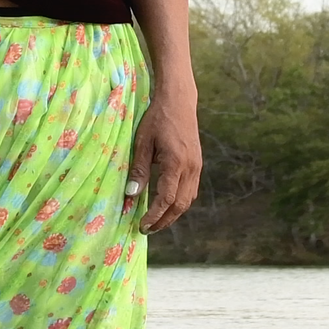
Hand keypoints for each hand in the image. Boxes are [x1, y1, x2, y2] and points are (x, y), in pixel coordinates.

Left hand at [125, 90, 200, 233]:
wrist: (178, 100)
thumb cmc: (157, 118)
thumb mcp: (142, 142)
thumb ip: (139, 169)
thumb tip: (131, 195)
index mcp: (176, 162)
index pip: (166, 198)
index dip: (154, 215)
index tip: (142, 225)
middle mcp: (190, 167)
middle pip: (180, 205)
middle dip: (164, 220)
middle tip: (147, 229)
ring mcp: (197, 166)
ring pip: (188, 199)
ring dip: (173, 213)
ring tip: (156, 220)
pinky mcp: (197, 163)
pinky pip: (191, 190)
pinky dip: (180, 202)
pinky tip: (167, 204)